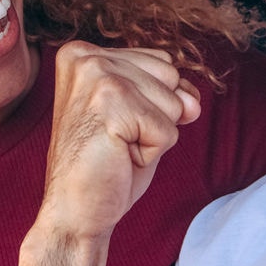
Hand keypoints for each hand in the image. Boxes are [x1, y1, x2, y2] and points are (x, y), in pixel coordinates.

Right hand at [35, 43, 202, 240]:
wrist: (74, 212)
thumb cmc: (104, 166)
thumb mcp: (140, 115)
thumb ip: (169, 92)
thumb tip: (192, 101)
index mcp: (84, 53)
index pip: (162, 62)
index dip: (154, 103)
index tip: (115, 124)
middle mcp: (86, 57)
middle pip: (170, 76)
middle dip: (156, 116)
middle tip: (117, 139)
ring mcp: (96, 76)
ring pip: (173, 103)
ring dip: (153, 135)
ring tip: (117, 148)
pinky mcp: (110, 103)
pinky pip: (167, 129)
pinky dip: (151, 152)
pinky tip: (118, 158)